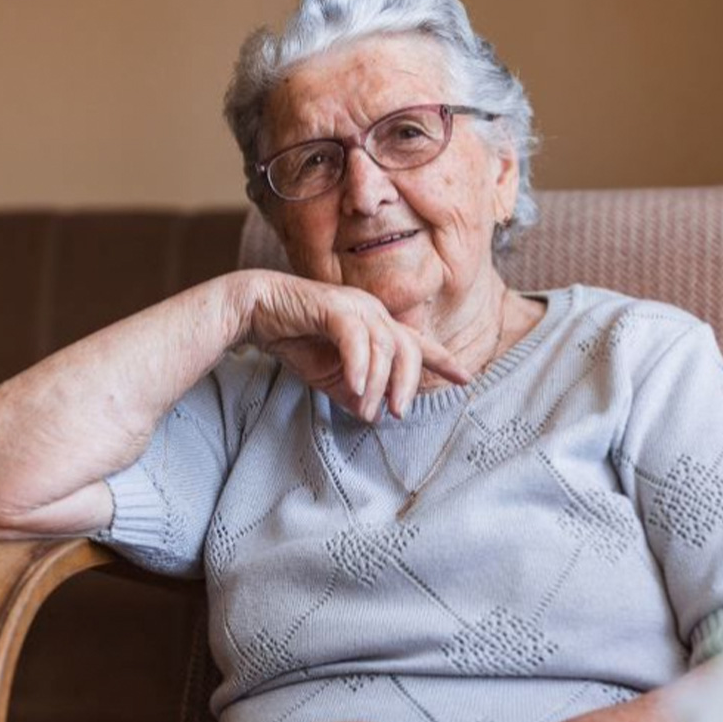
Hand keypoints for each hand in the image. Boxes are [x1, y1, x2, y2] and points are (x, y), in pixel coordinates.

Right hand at [242, 273, 469, 421]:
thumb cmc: (295, 339)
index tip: (465, 379)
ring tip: (369, 409)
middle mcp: (373, 312)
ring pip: (385, 345)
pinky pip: (356, 338)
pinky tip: (354, 388)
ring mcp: (355, 306)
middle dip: (408, 382)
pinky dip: (358, 365)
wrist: (257, 311)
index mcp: (377, 326)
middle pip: (409, 346)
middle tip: (399, 412)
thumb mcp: (331, 376)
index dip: (443, 360)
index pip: (418, 343)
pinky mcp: (333, 307)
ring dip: (380, 382)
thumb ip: (354, 393)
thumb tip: (373, 415)